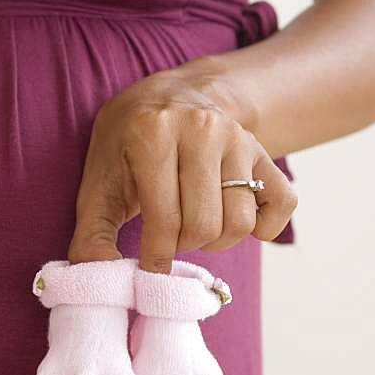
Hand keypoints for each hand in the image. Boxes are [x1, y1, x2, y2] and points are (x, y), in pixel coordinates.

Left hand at [68, 71, 296, 272]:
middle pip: (204, 225)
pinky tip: (238, 223)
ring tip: (194, 229)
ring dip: (217, 241)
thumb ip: (92, 231)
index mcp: (152, 135)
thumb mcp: (98, 179)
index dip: (155, 258)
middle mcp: (200, 129)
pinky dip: (266, 226)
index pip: (164, 221)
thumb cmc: (126, 145)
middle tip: (168, 239)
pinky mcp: (262, 149)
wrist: (168, 96)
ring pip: (240, 221)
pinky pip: (282, 202)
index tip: (149, 267)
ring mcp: (237, 138)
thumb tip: (93, 278)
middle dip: (183, 247)